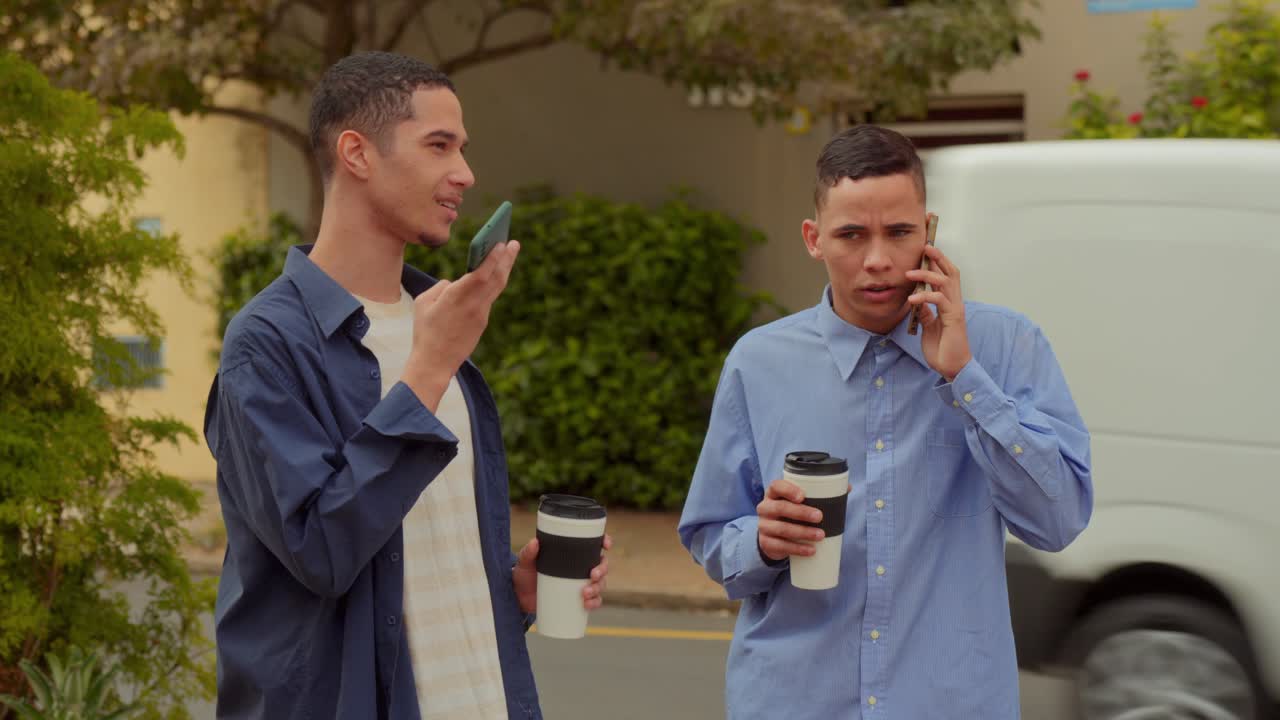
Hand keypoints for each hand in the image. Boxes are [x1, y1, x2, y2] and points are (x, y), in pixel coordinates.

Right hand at [401, 240, 520, 409]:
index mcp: (456, 297)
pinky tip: (495, 274)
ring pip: (496, 288)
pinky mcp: (482, 323)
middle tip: (514, 242)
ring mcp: (480, 314)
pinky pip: (489, 298)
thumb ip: (441, 287)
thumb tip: (454, 284)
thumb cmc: (425, 331)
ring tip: (509, 253)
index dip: (493, 257)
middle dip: (506, 258)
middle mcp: (473, 304)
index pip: (481, 273)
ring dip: (504, 269)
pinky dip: (493, 283)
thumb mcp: (423, 303)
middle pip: (496, 278)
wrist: (434, 363)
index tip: (500, 242)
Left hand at [512, 533, 612, 615]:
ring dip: (598, 588)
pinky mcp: (578, 600)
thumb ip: (529, 552)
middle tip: (592, 575)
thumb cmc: (525, 574)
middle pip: (602, 565)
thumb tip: (535, 543)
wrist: (520, 596)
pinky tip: (587, 605)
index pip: (594, 545)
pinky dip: (594, 603)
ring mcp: (580, 584)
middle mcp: (580, 567)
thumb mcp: (526, 561)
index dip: (605, 542)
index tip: (606, 546)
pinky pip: (594, 601)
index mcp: (573, 553)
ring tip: (585, 594)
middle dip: (602, 570)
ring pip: (600, 583)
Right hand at [756, 479, 824, 561]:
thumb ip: (821, 494)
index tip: (803, 495)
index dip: (788, 490)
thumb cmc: (791, 515)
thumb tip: (847, 487)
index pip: (776, 486)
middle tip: (820, 517)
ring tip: (820, 535)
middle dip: (801, 512)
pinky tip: (811, 550)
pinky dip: (798, 549)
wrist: (773, 537)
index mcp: (773, 494)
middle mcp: (765, 508)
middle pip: (780, 508)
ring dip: (803, 532)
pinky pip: (781, 546)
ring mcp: (764, 526)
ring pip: (782, 529)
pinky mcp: (766, 543)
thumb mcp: (799, 503)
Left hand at [906, 244, 971, 380]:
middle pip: (951, 272)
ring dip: (927, 275)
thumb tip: (918, 299)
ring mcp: (956, 309)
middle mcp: (955, 303)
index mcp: (949, 303)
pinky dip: (925, 297)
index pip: (945, 277)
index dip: (938, 262)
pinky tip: (912, 300)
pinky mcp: (953, 318)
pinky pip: (940, 300)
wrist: (952, 368)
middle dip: (939, 258)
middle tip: (925, 247)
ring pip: (946, 282)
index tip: (926, 250)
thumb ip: (926, 312)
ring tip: (909, 274)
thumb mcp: (929, 327)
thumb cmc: (942, 349)